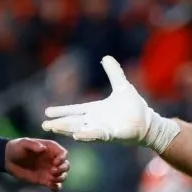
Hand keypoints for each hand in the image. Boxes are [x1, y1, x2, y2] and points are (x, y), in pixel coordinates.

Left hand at [5, 138, 68, 190]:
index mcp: (50, 149)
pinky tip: (50, 186)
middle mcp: (52, 160)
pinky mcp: (44, 180)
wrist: (8, 159)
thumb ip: (33, 144)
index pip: (64, 154)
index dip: (63, 159)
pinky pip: (55, 185)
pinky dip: (56, 187)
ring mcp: (49, 170)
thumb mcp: (23, 143)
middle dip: (63, 169)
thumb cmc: (17, 148)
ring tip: (50, 178)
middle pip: (66, 165)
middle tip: (53, 171)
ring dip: (60, 178)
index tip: (55, 163)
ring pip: (63, 176)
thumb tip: (43, 149)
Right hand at [42, 56, 179, 152]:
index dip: (61, 111)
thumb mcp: (121, 86)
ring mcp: (102, 129)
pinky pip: (98, 135)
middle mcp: (95, 121)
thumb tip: (106, 57)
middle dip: (58, 123)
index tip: (47, 112)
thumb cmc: (134, 107)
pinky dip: (88, 135)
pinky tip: (77, 135)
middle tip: (44, 125)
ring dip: (67, 129)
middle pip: (73, 122)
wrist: (148, 122)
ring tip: (54, 128)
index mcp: (95, 110)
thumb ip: (114, 72)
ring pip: (80, 129)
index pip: (74, 110)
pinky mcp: (112, 135)